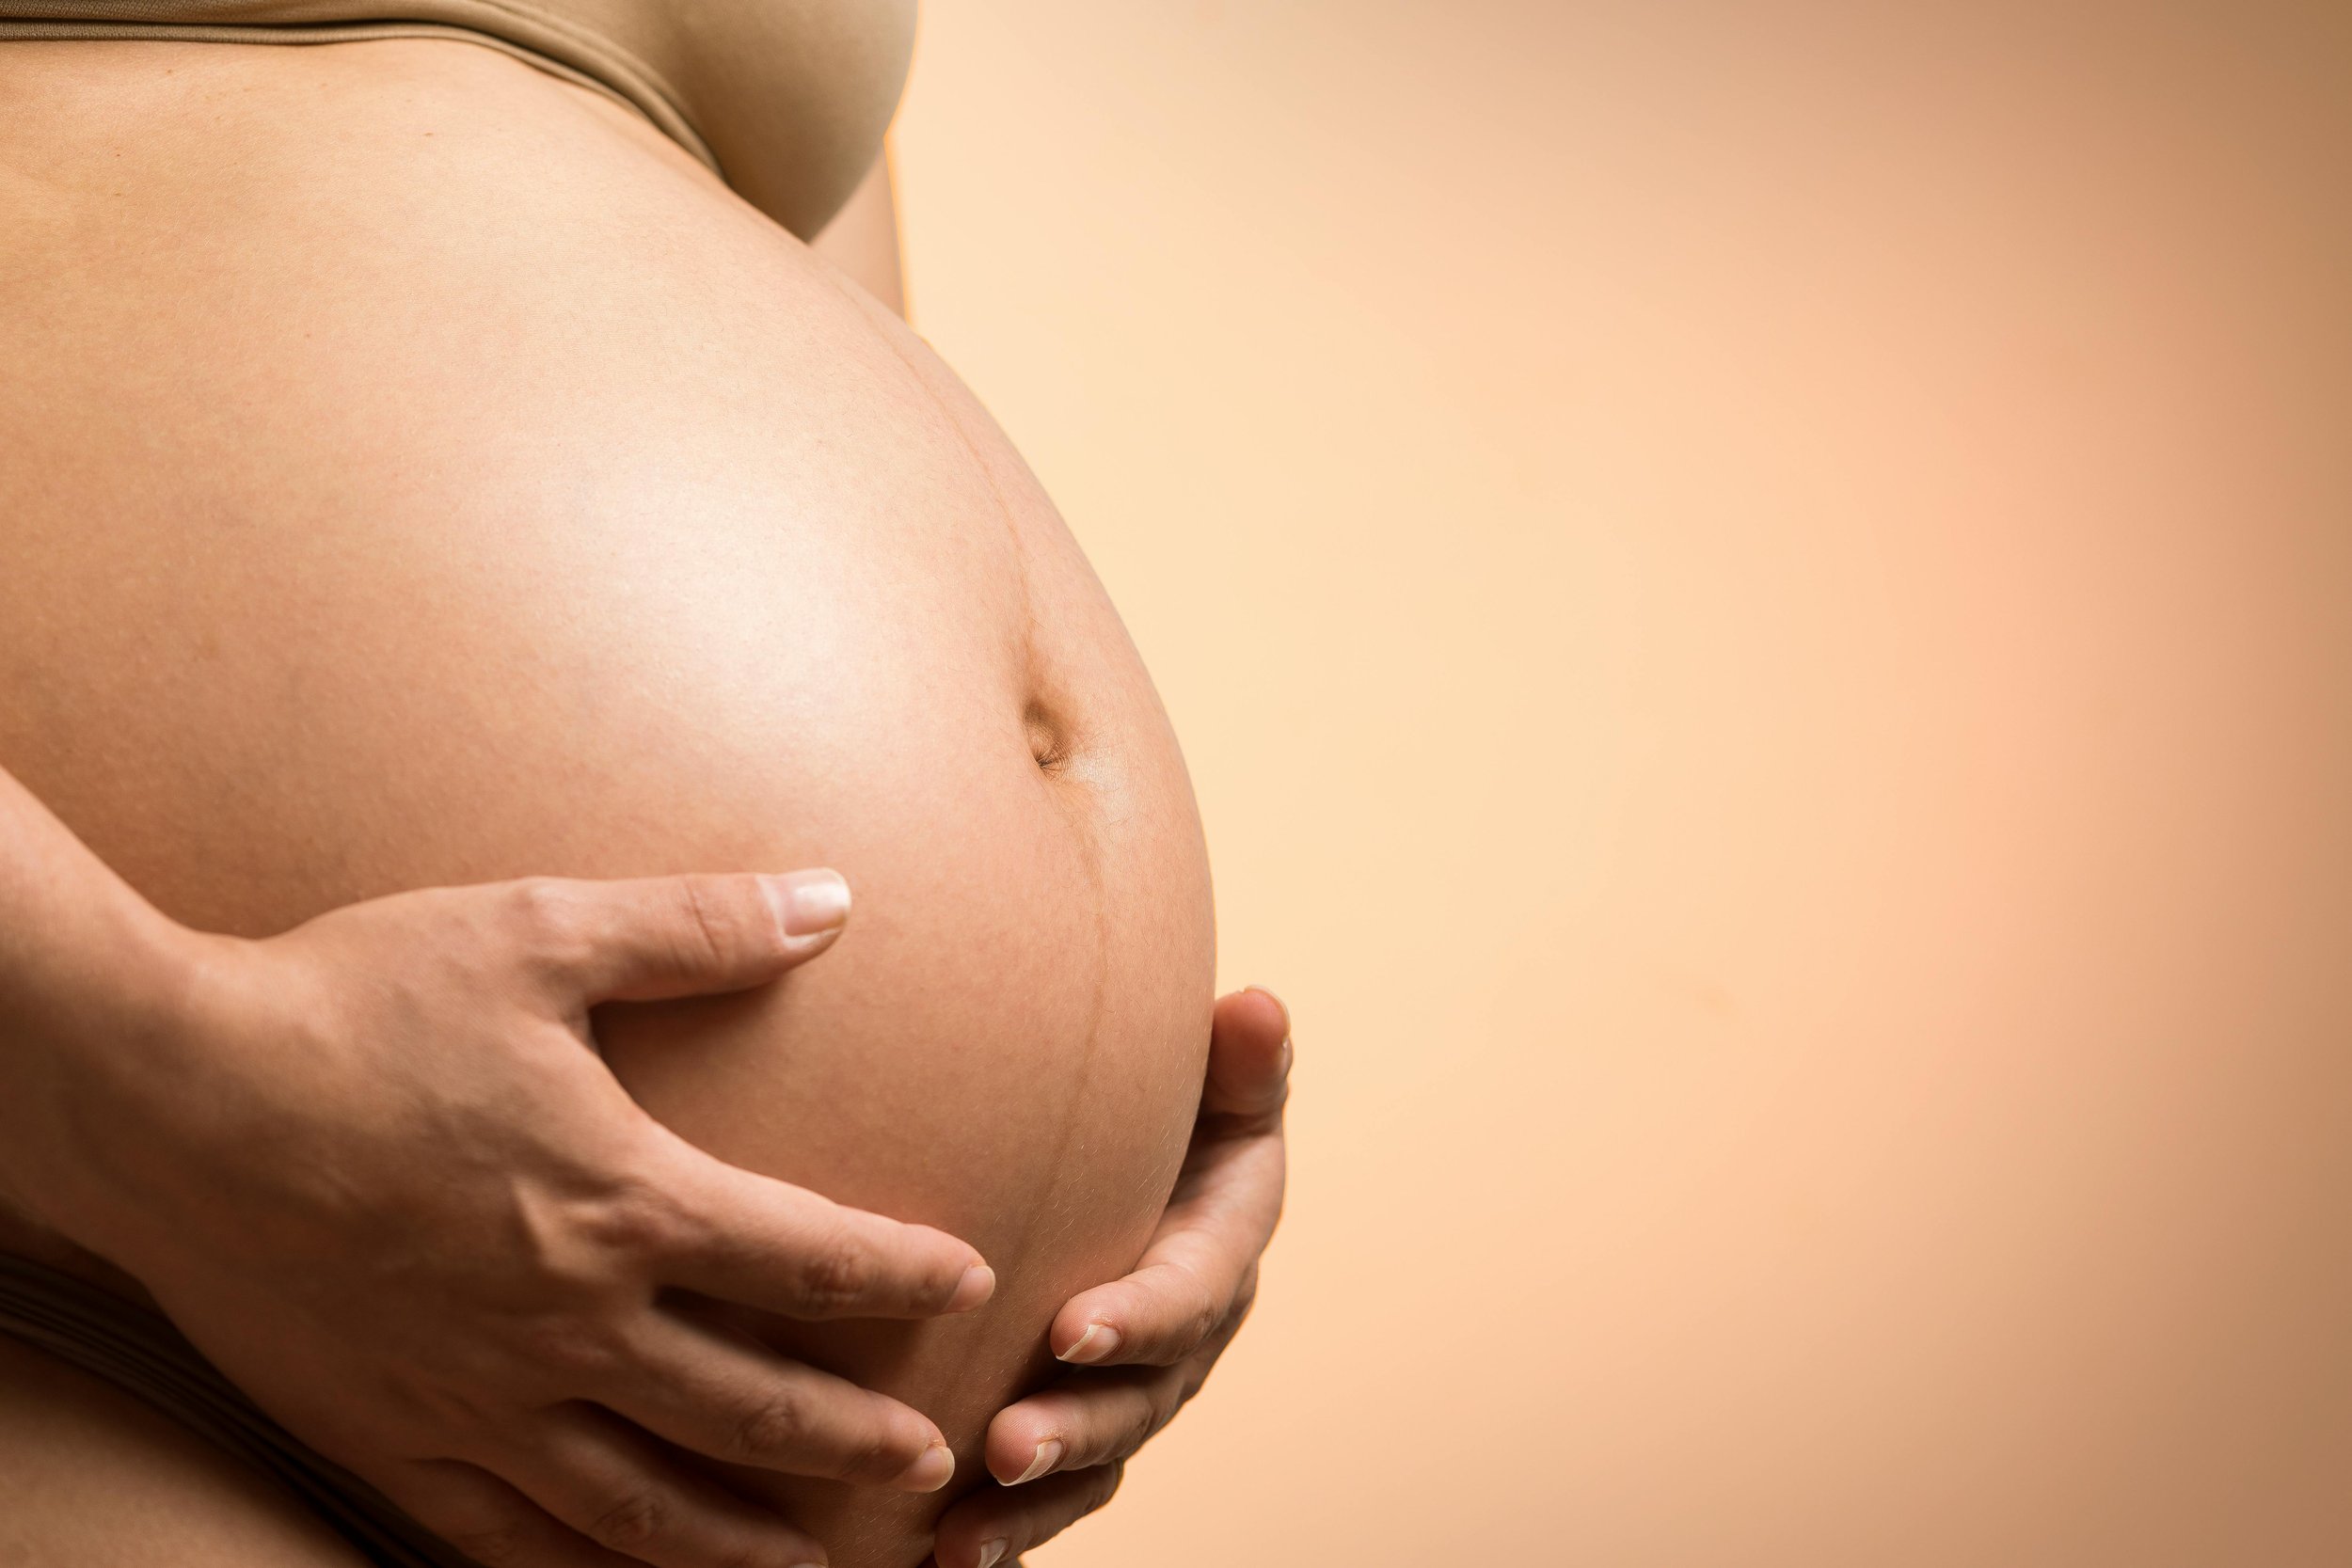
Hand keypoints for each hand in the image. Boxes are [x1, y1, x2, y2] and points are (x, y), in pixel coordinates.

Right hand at [25, 869, 992, 1567]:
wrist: (165, 1098)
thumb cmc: (354, 1004)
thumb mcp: (538, 934)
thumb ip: (697, 928)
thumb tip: (833, 898)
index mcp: (618, 1200)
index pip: (805, 1257)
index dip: (899, 1274)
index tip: (966, 1283)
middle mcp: (565, 1322)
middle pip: (749, 1407)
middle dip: (853, 1443)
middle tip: (935, 1468)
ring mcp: (474, 1397)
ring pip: (638, 1503)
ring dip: (739, 1542)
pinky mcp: (386, 1435)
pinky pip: (500, 1534)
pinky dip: (575, 1567)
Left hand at [928, 987, 1292, 1567]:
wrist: (1131, 1157)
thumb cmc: (1175, 1109)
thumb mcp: (1221, 1085)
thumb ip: (1241, 1063)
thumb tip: (1256, 1009)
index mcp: (1220, 1246)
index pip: (1189, 1288)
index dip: (1141, 1315)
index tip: (1072, 1327)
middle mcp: (1187, 1334)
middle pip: (1141, 1397)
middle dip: (1076, 1425)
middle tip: (1007, 1443)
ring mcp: (1135, 1389)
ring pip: (1096, 1459)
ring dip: (1034, 1499)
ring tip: (963, 1529)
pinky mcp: (1083, 1423)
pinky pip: (1053, 1492)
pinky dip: (1004, 1532)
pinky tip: (938, 1559)